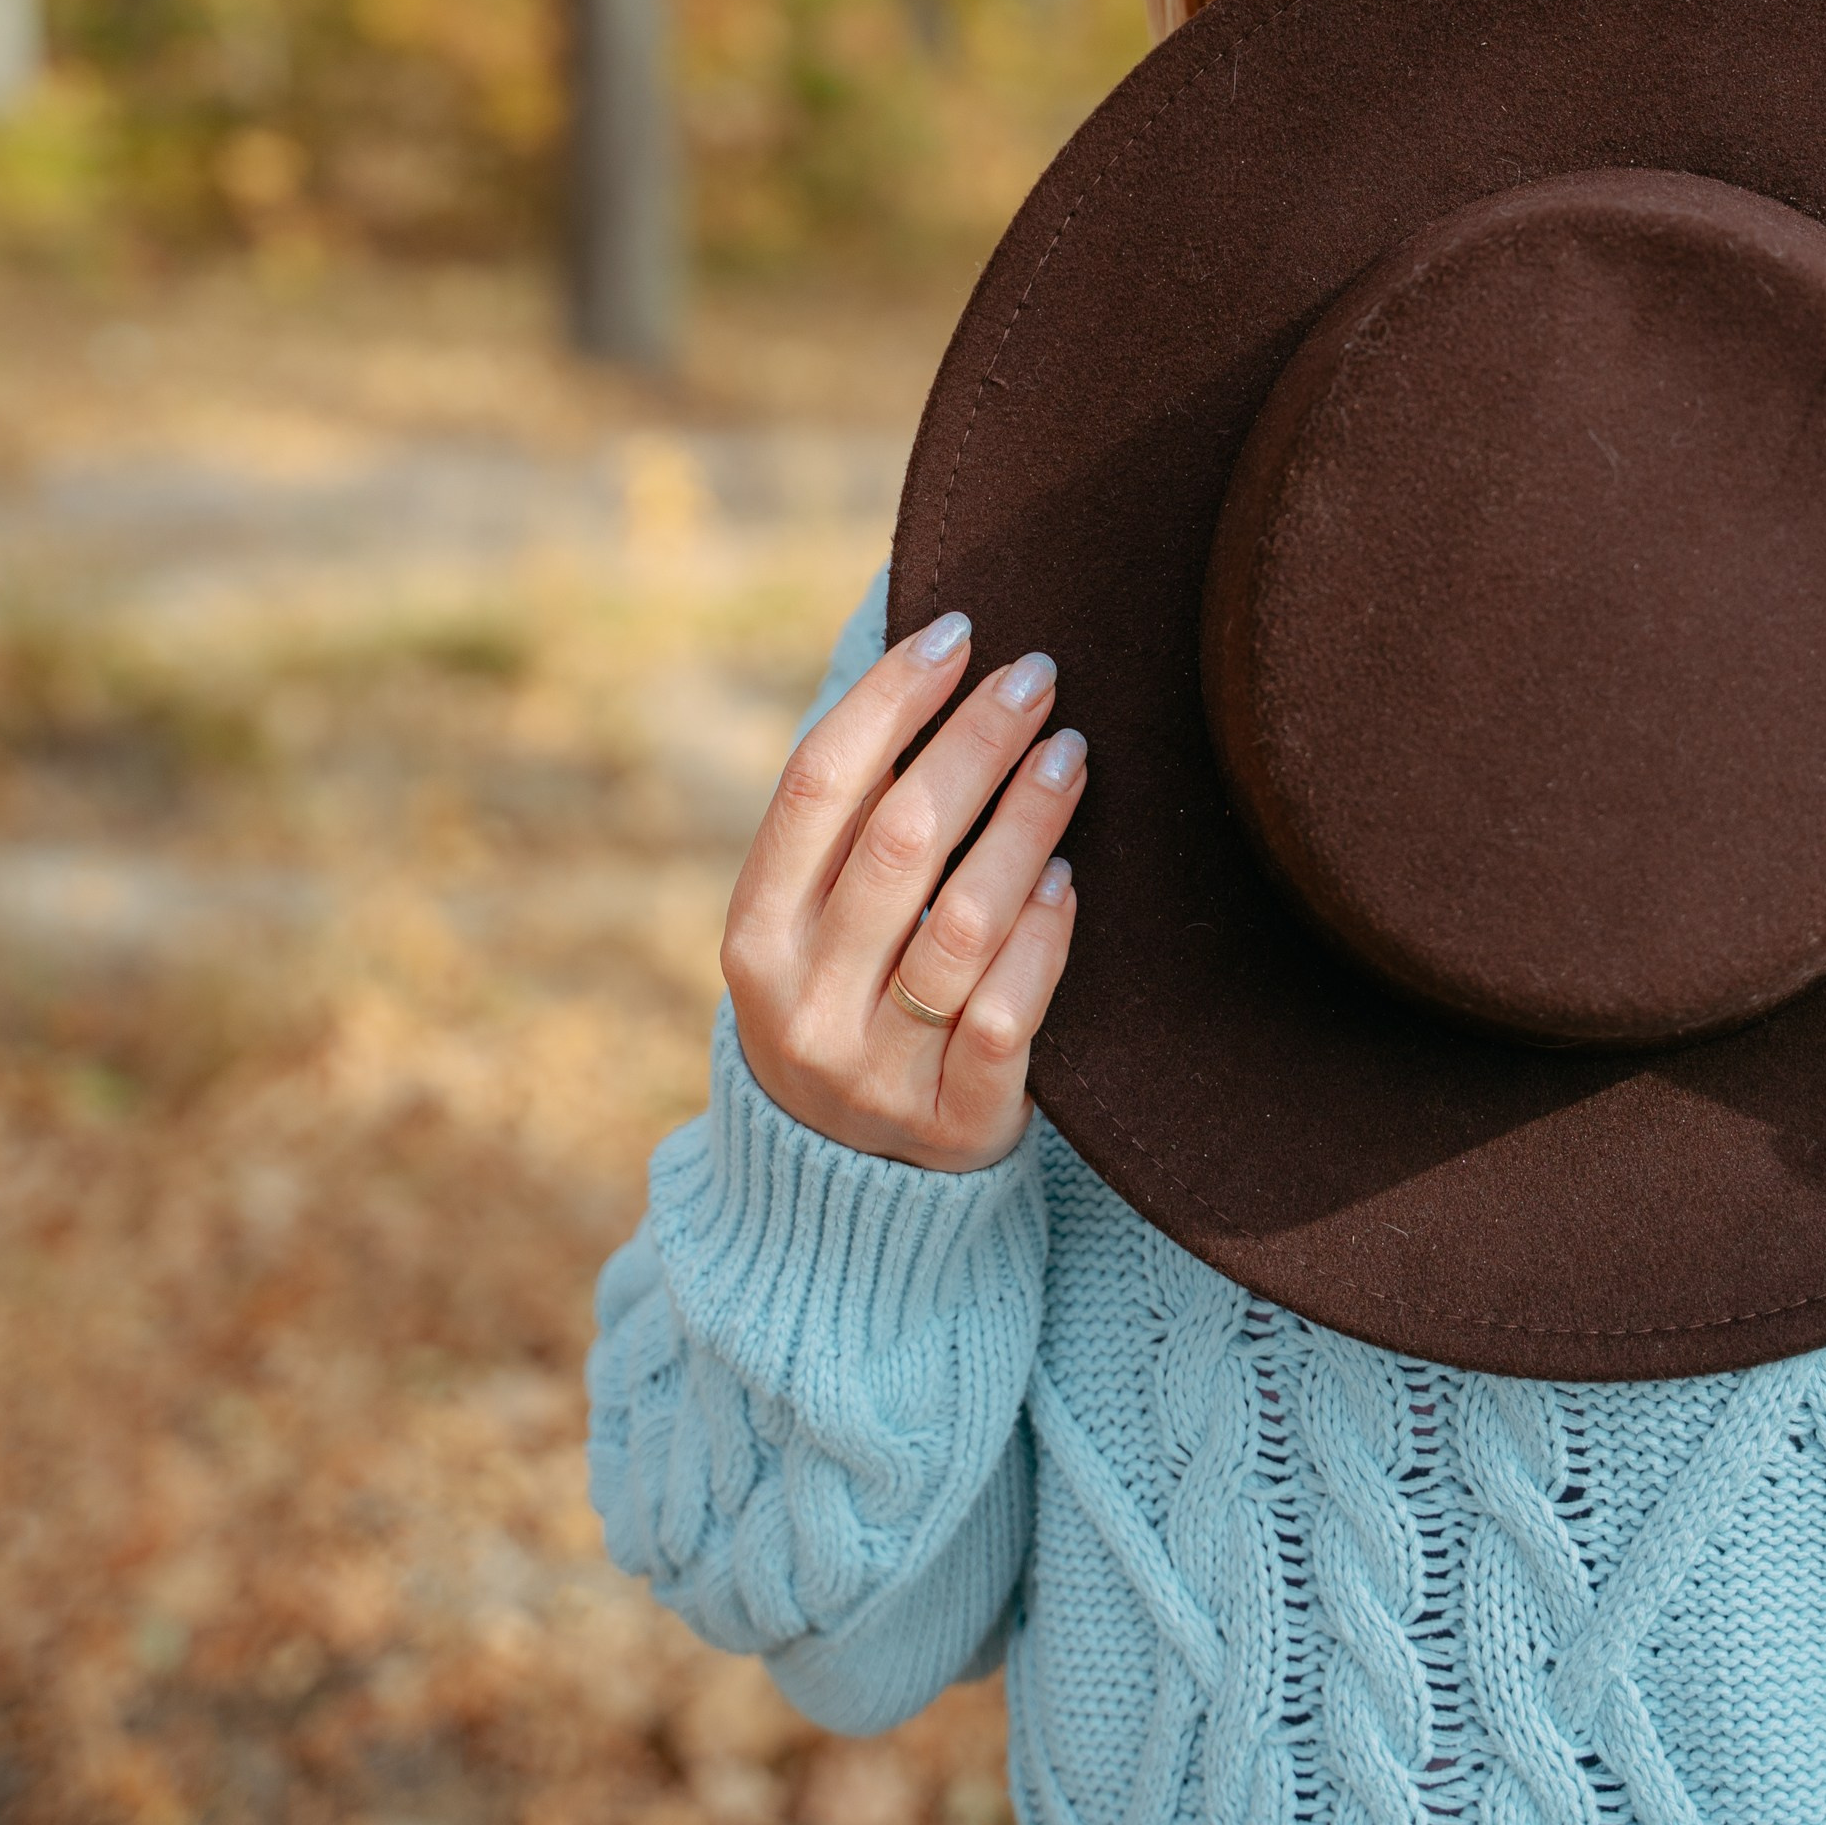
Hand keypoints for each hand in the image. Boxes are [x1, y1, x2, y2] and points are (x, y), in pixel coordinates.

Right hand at [722, 611, 1084, 1170]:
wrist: (842, 1191)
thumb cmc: (843, 1003)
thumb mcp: (807, 927)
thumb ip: (845, 821)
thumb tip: (914, 658)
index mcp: (754, 934)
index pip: (818, 784)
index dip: (889, 698)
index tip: (956, 633)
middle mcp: (802, 1002)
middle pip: (899, 840)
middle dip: (975, 743)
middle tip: (1038, 677)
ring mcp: (874, 1069)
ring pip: (962, 921)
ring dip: (1025, 822)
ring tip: (1071, 753)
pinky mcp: (951, 1121)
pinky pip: (1006, 1016)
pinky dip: (1042, 938)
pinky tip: (1066, 878)